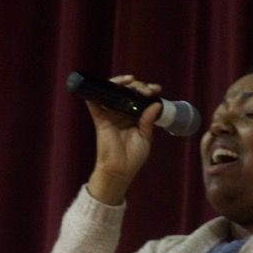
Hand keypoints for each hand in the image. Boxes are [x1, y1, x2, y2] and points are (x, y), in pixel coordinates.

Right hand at [85, 75, 161, 204]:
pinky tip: (108, 85)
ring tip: (132, 82)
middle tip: (147, 91)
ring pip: (113, 91)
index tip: (157, 90)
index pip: (140, 97)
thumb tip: (156, 104)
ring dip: (121, 83)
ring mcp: (110, 114)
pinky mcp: (100, 119)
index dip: (148, 90)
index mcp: (134, 116)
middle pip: (128, 91)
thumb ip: (148, 120)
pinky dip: (97, 91)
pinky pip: (95, 102)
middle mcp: (122, 112)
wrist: (119, 171)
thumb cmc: (133, 157)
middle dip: (139, 86)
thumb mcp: (145, 137)